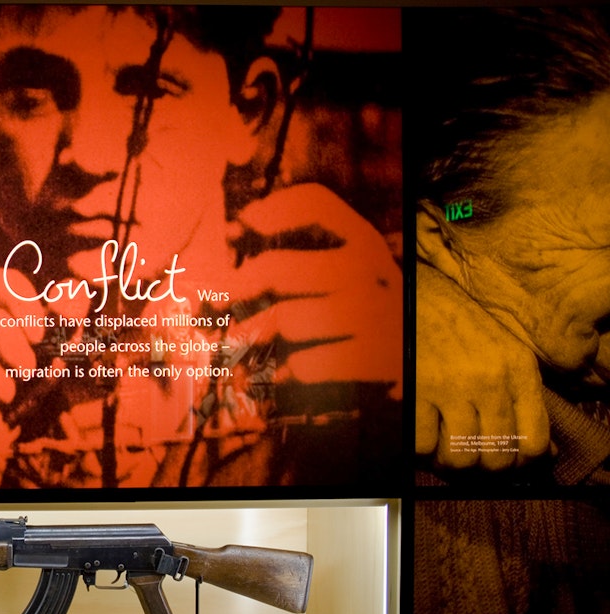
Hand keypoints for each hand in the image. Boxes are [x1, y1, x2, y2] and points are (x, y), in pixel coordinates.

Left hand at [226, 183, 402, 393]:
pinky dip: (292, 371)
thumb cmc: (371, 313)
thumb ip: (308, 253)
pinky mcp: (376, 358)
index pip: (317, 205)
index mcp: (366, 241)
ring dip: (263, 335)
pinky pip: (307, 365)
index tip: (245, 220)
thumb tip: (240, 232)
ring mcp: (375, 314)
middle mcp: (371, 270)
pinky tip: (288, 372)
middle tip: (220, 295)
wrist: (429, 364)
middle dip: (239, 284)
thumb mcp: (354, 272)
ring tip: (256, 340)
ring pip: (286, 321)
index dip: (275, 209)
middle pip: (276, 269)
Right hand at [415, 262, 549, 469]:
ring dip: (449, 461)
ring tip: (443, 446)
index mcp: (518, 370)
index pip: (533, 442)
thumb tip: (541, 452)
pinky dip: (419, 448)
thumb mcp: (505, 351)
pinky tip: (420, 431)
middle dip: (482, 466)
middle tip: (469, 454)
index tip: (504, 458)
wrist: (414, 292)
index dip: (519, 462)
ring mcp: (451, 387)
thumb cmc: (459, 322)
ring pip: (461, 459)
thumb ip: (525, 398)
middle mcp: (490, 381)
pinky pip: (422, 445)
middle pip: (497, 459)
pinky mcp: (415, 390)